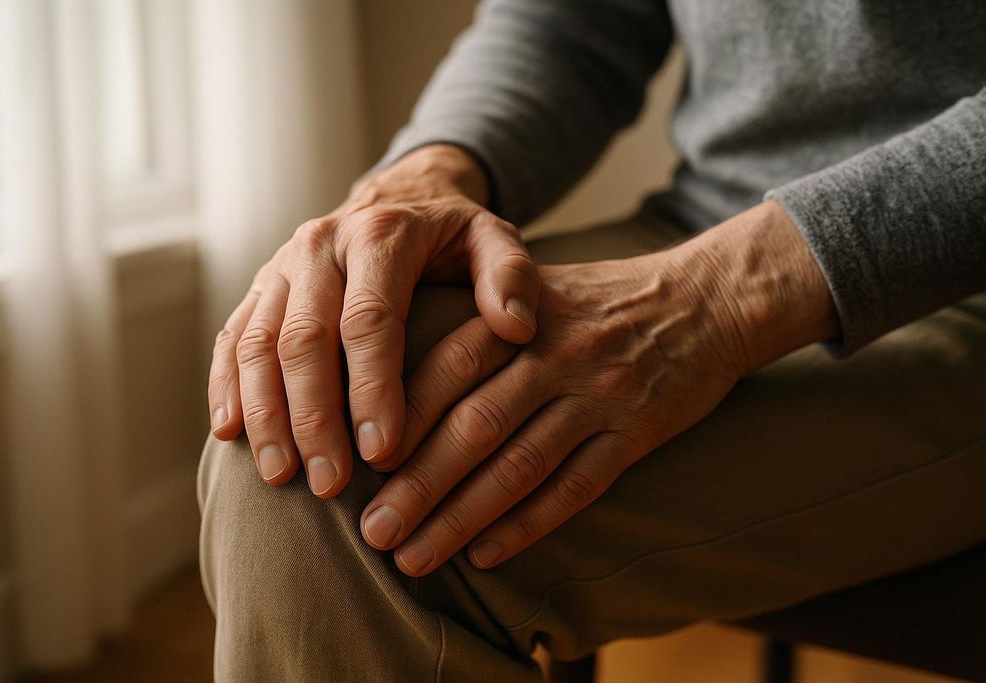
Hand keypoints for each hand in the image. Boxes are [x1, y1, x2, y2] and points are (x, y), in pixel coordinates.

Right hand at [206, 145, 540, 494]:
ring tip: (280, 476)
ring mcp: (281, 266)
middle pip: (304, 338)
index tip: (382, 451)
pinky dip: (227, 385)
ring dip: (266, 413)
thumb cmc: (452, 237)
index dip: (372, 387)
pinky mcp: (261, 287)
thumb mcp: (494, 240)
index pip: (369, 319)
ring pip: (258, 343)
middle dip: (314, 416)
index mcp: (380, 236)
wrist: (399, 197)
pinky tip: (230, 434)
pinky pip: (233, 337)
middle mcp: (319, 245)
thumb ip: (512, 276)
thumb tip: (517, 326)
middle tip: (329, 484)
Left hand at [360, 201, 838, 574]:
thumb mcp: (536, 289)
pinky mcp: (638, 432)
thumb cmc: (601, 301)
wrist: (706, 299)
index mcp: (521, 314)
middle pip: (476, 425)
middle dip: (418, 484)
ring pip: (520, 465)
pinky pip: (577, 488)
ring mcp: (600, 395)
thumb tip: (397, 377)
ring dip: (461, 518)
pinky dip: (528, 525)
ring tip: (414, 557)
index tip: (358, 463)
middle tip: (373, 531)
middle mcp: (556, 354)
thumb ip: (477, 322)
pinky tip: (486, 556)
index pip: (448, 367)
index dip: (401, 417)